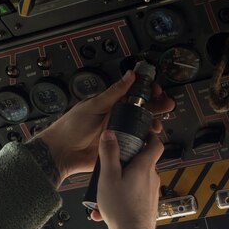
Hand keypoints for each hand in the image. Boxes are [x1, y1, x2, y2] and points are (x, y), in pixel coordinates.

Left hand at [34, 70, 173, 183]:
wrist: (61, 152)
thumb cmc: (71, 126)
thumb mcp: (93, 105)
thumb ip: (113, 93)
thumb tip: (129, 75)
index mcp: (110, 105)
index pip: (133, 95)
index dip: (146, 91)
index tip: (155, 89)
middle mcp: (116, 119)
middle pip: (141, 112)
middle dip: (156, 107)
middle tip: (166, 105)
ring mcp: (118, 135)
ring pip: (141, 129)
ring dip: (152, 126)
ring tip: (157, 125)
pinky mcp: (118, 150)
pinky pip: (135, 146)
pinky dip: (144, 144)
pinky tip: (149, 141)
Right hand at [92, 130, 163, 228]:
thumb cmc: (121, 209)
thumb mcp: (108, 176)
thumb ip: (109, 154)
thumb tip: (109, 135)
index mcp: (145, 167)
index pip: (155, 143)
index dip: (149, 135)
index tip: (141, 132)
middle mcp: (152, 178)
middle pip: (143, 161)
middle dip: (127, 159)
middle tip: (113, 160)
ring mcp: (151, 192)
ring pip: (136, 179)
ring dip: (121, 180)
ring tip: (105, 189)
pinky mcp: (148, 204)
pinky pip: (135, 194)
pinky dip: (123, 195)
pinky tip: (107, 206)